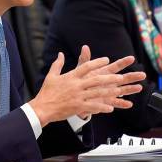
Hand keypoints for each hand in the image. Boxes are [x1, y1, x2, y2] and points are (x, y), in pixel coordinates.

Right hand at [29, 50, 143, 125]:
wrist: (42, 108)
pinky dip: (102, 107)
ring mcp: (78, 96)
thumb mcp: (52, 76)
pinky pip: (93, 106)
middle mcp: (76, 85)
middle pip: (96, 79)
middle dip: (109, 78)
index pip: (86, 66)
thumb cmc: (47, 92)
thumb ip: (58, 64)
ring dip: (109, 92)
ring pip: (97, 93)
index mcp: (71, 76)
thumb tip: (60, 53)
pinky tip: (111, 108)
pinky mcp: (78, 106)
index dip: (97, 62)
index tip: (106, 59)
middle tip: (120, 77)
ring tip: (119, 90)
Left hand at [74, 45, 145, 117]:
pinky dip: (122, 103)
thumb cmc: (81, 80)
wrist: (77, 94)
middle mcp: (110, 81)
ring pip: (123, 90)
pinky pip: (116, 103)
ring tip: (139, 87)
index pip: (117, 66)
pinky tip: (129, 104)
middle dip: (133, 76)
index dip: (124, 62)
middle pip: (124, 78)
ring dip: (131, 89)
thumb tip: (85, 47)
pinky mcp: (107, 101)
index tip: (132, 58)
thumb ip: (85, 59)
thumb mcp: (82, 69)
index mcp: (105, 73)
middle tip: (143, 75)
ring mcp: (110, 91)